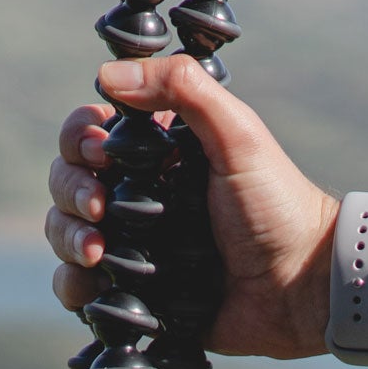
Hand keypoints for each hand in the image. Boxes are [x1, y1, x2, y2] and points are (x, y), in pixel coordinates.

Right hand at [46, 54, 339, 359]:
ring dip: (66, 237)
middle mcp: (140, 192)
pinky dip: (72, 286)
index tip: (99, 153)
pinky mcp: (134, 293)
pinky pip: (78, 288)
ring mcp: (134, 243)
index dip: (81, 138)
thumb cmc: (278, 205)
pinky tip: (92, 286)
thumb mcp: (238, 134)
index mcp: (159, 150)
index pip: (92, 130)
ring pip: (63, 231)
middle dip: (71, 189)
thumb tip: (106, 75)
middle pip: (68, 178)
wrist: (303, 289)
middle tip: (99, 206)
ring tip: (97, 252)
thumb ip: (183, 88)